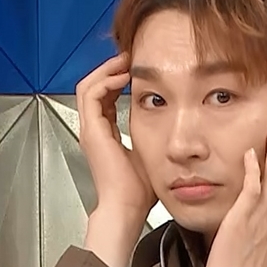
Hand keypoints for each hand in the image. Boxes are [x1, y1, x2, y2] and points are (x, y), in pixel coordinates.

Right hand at [76, 54, 156, 266]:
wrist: (126, 207)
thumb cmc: (140, 191)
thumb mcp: (152, 155)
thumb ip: (158, 139)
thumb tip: (177, 129)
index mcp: (106, 136)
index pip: (106, 98)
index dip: (119, 81)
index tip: (137, 71)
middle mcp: (94, 130)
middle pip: (94, 88)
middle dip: (112, 70)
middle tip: (130, 59)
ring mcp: (90, 130)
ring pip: (88, 86)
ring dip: (107, 70)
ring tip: (125, 61)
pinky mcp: (92, 131)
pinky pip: (91, 95)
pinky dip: (106, 81)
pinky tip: (124, 77)